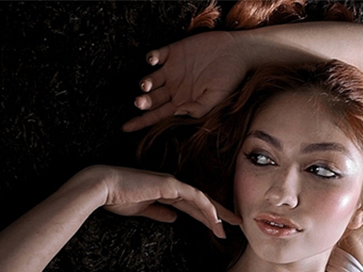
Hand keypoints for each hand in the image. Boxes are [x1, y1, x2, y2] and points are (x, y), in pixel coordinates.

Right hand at [97, 166, 240, 233]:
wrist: (102, 187)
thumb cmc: (117, 197)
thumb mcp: (141, 210)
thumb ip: (159, 213)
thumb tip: (174, 219)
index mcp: (166, 190)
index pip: (193, 204)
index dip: (207, 215)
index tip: (219, 228)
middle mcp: (172, 185)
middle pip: (203, 201)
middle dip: (220, 213)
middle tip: (237, 224)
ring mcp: (172, 183)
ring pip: (202, 200)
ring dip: (216, 215)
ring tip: (228, 229)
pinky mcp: (169, 185)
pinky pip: (194, 197)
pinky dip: (206, 208)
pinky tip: (215, 220)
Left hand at [122, 31, 248, 131]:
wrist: (237, 53)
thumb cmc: (230, 79)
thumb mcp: (217, 98)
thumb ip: (198, 108)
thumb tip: (178, 113)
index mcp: (182, 103)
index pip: (158, 116)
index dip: (141, 122)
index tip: (125, 127)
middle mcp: (174, 88)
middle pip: (151, 99)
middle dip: (143, 102)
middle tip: (140, 102)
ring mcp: (172, 70)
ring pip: (151, 80)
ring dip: (145, 84)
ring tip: (146, 85)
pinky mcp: (174, 52)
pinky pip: (157, 55)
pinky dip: (151, 57)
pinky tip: (154, 61)